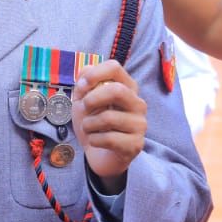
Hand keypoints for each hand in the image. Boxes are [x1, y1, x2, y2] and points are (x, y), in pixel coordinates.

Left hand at [71, 60, 146, 190]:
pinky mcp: (136, 144)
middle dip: (92, 100)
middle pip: (116, 90)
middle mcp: (138, 103)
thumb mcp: (83, 100)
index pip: (114, 67)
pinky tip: (95, 141)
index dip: (94, 74)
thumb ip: (83, 83)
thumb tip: (86, 74)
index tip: (82, 86)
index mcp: (126, 87)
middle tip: (84, 109)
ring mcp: (139, 124)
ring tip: (87, 128)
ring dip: (88, 124)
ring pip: (109, 118)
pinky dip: (93, 140)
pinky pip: (109, 138)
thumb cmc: (93, 123)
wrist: (98, 154)